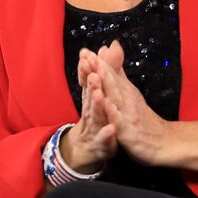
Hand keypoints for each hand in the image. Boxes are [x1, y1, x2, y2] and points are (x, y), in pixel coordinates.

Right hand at [61, 48, 116, 170]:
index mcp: (92, 100)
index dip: (87, 68)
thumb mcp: (99, 95)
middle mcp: (90, 112)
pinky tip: (112, 129)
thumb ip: (102, 72)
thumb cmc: (96, 119)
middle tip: (92, 72)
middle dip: (91, 83)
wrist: (88, 149)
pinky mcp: (101, 145)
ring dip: (96, 105)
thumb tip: (104, 47)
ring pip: (95, 116)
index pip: (88, 82)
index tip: (85, 53)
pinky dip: (107, 135)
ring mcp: (95, 129)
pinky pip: (104, 140)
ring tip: (99, 95)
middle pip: (89, 96)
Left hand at [91, 40, 173, 163]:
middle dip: (99, 68)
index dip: (97, 62)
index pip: (110, 73)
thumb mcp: (129, 92)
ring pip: (116, 98)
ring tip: (96, 73)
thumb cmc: (143, 117)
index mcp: (124, 91)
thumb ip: (118, 72)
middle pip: (112, 81)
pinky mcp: (129, 131)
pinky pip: (120, 121)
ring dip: (106, 85)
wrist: (164, 142)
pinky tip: (106, 104)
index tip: (84, 50)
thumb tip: (112, 48)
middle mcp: (126, 99)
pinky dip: (113, 112)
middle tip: (88, 55)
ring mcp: (128, 114)